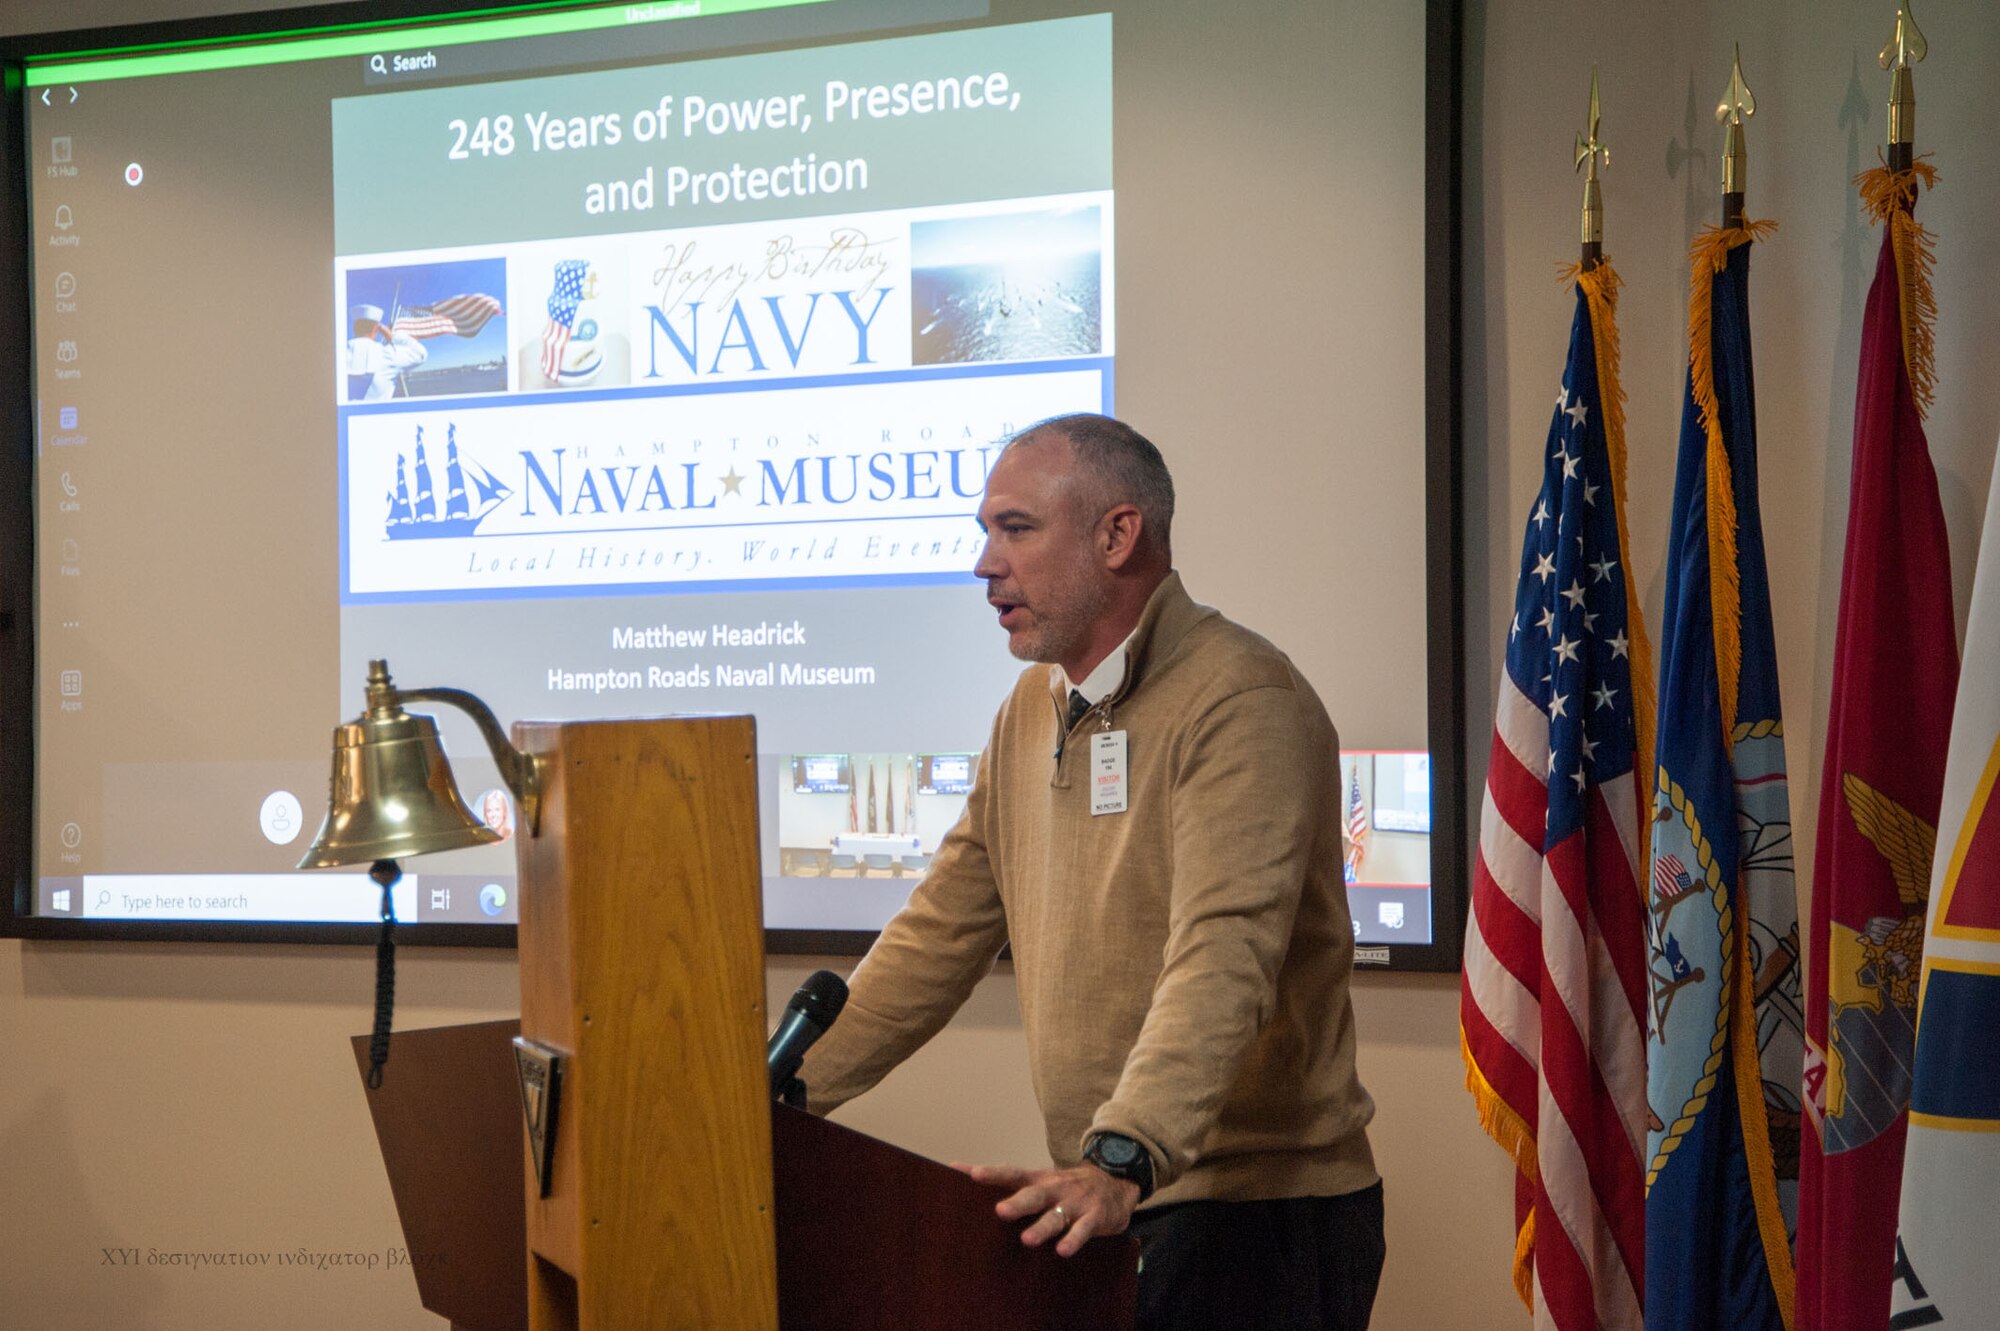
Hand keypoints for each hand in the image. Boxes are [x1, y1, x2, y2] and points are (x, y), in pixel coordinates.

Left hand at [951, 1161, 1140, 1257]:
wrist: (1116, 1183)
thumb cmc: (1065, 1187)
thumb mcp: (1037, 1179)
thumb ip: (1000, 1178)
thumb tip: (955, 1168)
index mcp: (1039, 1179)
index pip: (1012, 1174)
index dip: (993, 1174)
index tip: (972, 1174)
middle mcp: (1055, 1189)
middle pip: (1034, 1195)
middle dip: (1018, 1203)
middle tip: (1001, 1211)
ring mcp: (1076, 1202)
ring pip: (1056, 1216)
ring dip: (1042, 1227)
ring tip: (1027, 1239)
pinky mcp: (1094, 1217)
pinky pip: (1083, 1230)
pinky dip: (1073, 1239)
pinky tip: (1063, 1250)